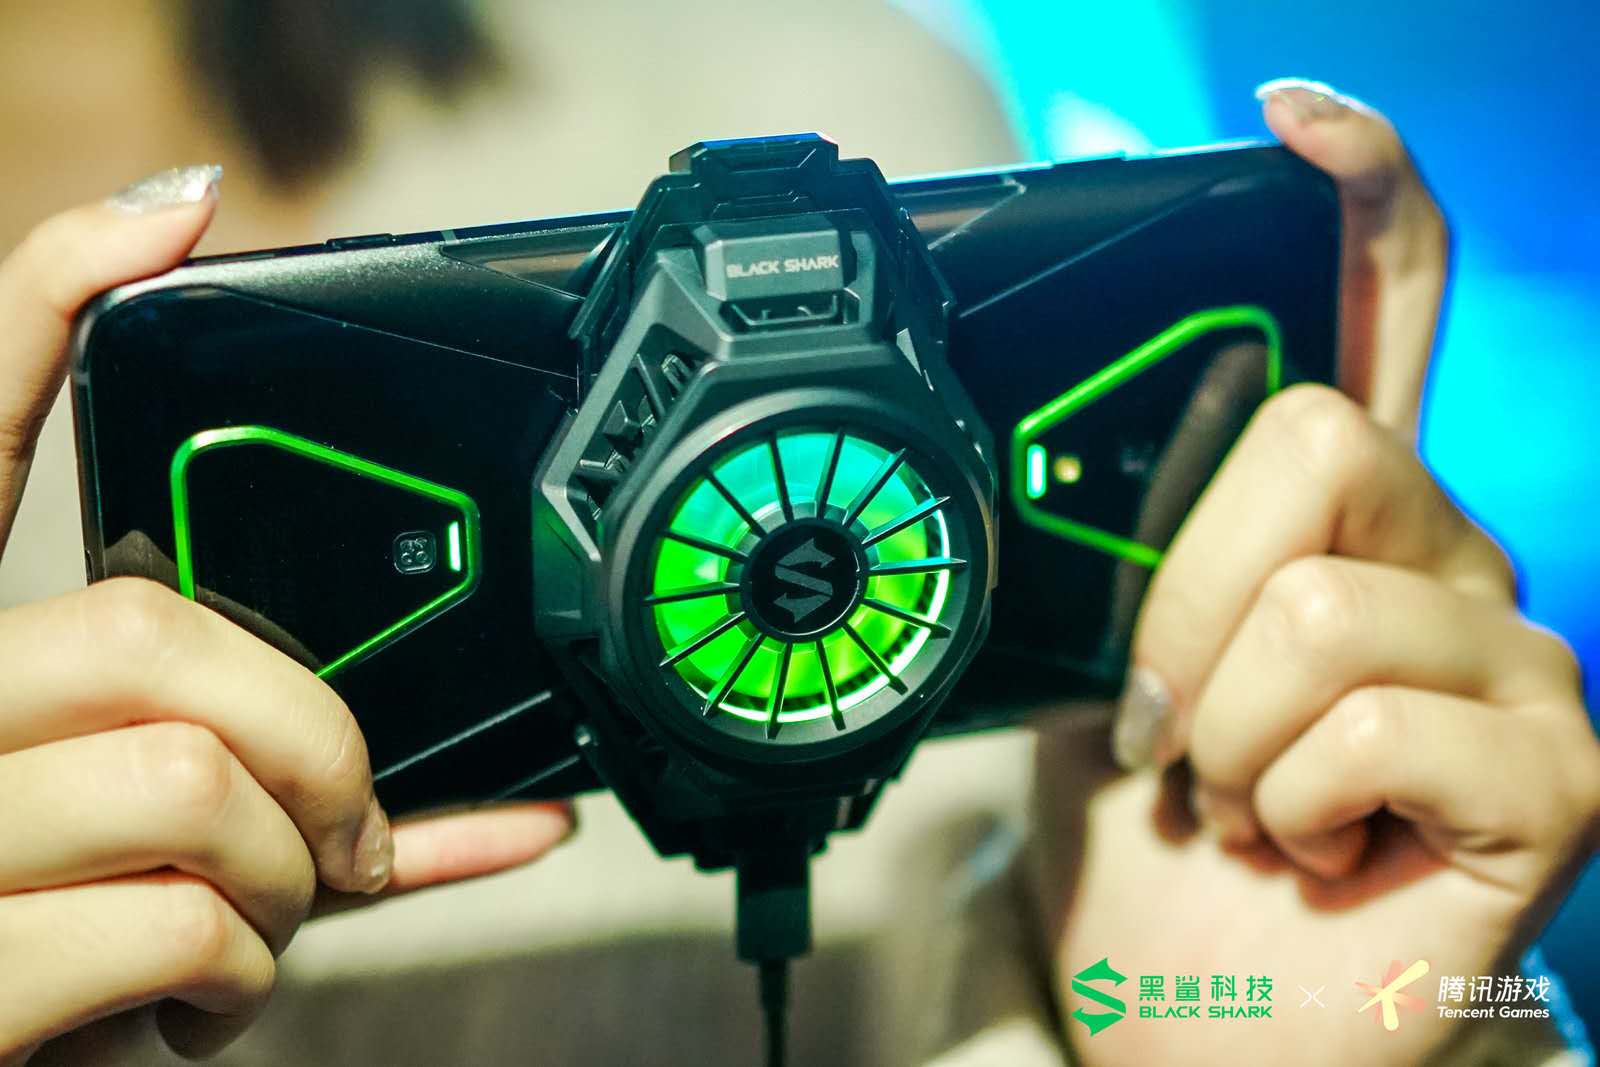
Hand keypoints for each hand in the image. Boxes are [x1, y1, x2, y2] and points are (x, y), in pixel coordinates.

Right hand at [0, 170, 574, 1064]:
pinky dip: (241, 983)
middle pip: (156, 634)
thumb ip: (308, 815)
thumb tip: (525, 811)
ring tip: (252, 932)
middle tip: (339, 834)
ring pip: (189, 783)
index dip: (46, 304)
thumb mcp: (176, 863)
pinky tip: (191, 1011)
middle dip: (314, 745)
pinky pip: (175, 925)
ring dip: (287, 883)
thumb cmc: (74, 963)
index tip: (168, 210)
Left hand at [1032, 83, 1599, 1065]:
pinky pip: (1370, 714)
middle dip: (1190, 597)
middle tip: (1174, 719)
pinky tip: (1308, 841)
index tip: (1300, 122)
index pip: (1393, 322)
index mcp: (1346, 523)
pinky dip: (1288, 795)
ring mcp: (1518, 661)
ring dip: (1228, 726)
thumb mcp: (1120, 677)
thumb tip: (1106, 472)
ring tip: (1240, 799)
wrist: (1192, 1019)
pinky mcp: (1553, 773)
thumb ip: (1144, 562)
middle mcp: (1453, 559)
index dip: (1365, 205)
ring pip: (1324, 595)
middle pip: (1324, 437)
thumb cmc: (1166, 854)